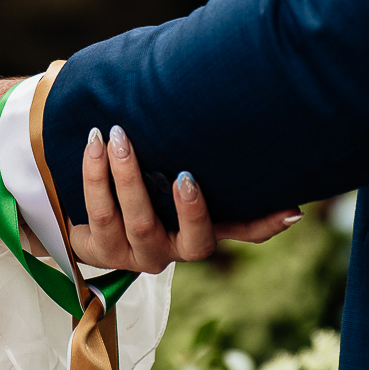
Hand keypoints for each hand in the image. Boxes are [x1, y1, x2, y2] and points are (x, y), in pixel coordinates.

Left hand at [71, 125, 300, 272]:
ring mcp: (134, 253)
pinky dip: (95, 175)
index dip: (266, 225)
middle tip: (184, 174)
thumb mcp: (168, 175)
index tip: (290, 210)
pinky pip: (99, 212)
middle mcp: (170, 250)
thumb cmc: (136, 184)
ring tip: (118, 136)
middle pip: (188, 236)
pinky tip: (93, 145)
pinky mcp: (99, 249)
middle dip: (188, 205)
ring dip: (127, 176)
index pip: (241, 231)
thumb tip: (232, 116)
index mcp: (196, 233)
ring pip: (135, 220)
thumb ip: (197, 159)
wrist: (78, 213)